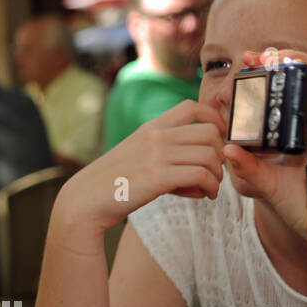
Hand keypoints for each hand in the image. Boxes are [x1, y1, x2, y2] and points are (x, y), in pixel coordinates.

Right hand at [58, 99, 226, 234]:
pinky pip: (201, 175)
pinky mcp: (158, 177)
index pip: (192, 107)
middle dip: (220, 153)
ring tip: (210, 188)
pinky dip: (210, 187)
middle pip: (209, 132)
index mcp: (150, 128)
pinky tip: (205, 196)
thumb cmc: (112, 182)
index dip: (215, 119)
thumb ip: (165, 154)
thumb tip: (199, 169)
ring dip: (217, 174)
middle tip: (215, 171)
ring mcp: (156, 156)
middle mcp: (155, 137)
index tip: (219, 139)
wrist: (85, 199)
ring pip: (210, 155)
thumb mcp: (136, 156)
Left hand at [222, 48, 306, 242]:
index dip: (262, 75)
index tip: (244, 63)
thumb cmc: (292, 202)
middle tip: (257, 55)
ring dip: (303, 64)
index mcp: (284, 129)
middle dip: (281, 62)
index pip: (274, 93)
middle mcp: (306, 122)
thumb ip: (248, 168)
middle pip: (297, 81)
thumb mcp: (264, 184)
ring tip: (282, 57)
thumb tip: (226, 151)